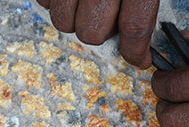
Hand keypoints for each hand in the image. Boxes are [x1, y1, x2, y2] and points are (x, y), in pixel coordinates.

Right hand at [36, 0, 158, 67]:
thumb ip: (144, 5)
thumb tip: (145, 43)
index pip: (134, 29)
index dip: (136, 51)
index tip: (140, 59)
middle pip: (93, 33)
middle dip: (101, 35)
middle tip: (109, 22)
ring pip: (63, 22)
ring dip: (74, 21)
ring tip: (87, 8)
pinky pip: (43, 2)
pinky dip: (55, 3)